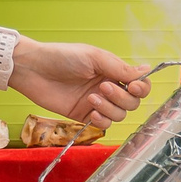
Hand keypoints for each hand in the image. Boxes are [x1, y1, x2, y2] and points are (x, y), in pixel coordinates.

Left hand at [8, 39, 150, 126]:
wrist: (34, 70)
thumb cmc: (62, 57)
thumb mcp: (94, 58)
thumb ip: (120, 69)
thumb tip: (146, 70)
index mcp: (113, 71)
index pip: (140, 84)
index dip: (142, 88)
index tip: (134, 86)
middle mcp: (108, 87)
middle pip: (133, 102)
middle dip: (122, 97)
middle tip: (102, 87)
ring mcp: (97, 102)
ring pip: (120, 115)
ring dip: (110, 109)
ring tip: (92, 98)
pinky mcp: (84, 115)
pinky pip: (104, 125)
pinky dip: (102, 120)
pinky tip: (91, 112)